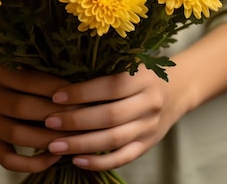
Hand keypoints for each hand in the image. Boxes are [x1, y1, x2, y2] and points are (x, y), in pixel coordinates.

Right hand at [0, 64, 79, 172]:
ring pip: (17, 135)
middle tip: (84, 119)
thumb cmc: (7, 74)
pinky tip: (55, 157)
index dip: (57, 88)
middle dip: (56, 115)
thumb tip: (78, 87)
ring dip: (48, 139)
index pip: (30, 80)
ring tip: (75, 140)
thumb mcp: (16, 64)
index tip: (82, 95)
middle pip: (23, 108)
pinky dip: (32, 162)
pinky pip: (8, 159)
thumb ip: (39, 73)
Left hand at [43, 66, 188, 170]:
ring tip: (55, 145)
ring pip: (114, 140)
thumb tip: (59, 78)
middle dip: (76, 121)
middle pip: (111, 116)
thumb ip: (104, 69)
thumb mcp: (130, 64)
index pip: (111, 87)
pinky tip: (76, 160)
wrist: (177, 90)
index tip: (55, 96)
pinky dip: (98, 162)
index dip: (82, 93)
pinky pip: (123, 158)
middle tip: (49, 122)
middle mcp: (150, 103)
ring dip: (81, 144)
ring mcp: (150, 126)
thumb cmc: (140, 74)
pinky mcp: (148, 144)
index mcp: (144, 78)